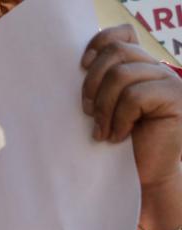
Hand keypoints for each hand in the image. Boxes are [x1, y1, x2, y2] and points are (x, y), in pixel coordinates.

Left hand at [82, 24, 181, 192]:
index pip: (122, 34)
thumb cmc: (117, 146)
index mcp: (138, 66)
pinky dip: (120, 119)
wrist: (144, 176)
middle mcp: (155, 68)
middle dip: (93, 83)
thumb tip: (77, 67)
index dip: (99, 43)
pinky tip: (119, 136)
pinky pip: (135, 96)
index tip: (81, 66)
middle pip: (116, 53)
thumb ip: (99, 85)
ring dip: (104, 107)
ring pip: (122, 75)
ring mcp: (169, 81)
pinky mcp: (175, 98)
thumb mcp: (103, 110)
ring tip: (102, 132)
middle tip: (88, 113)